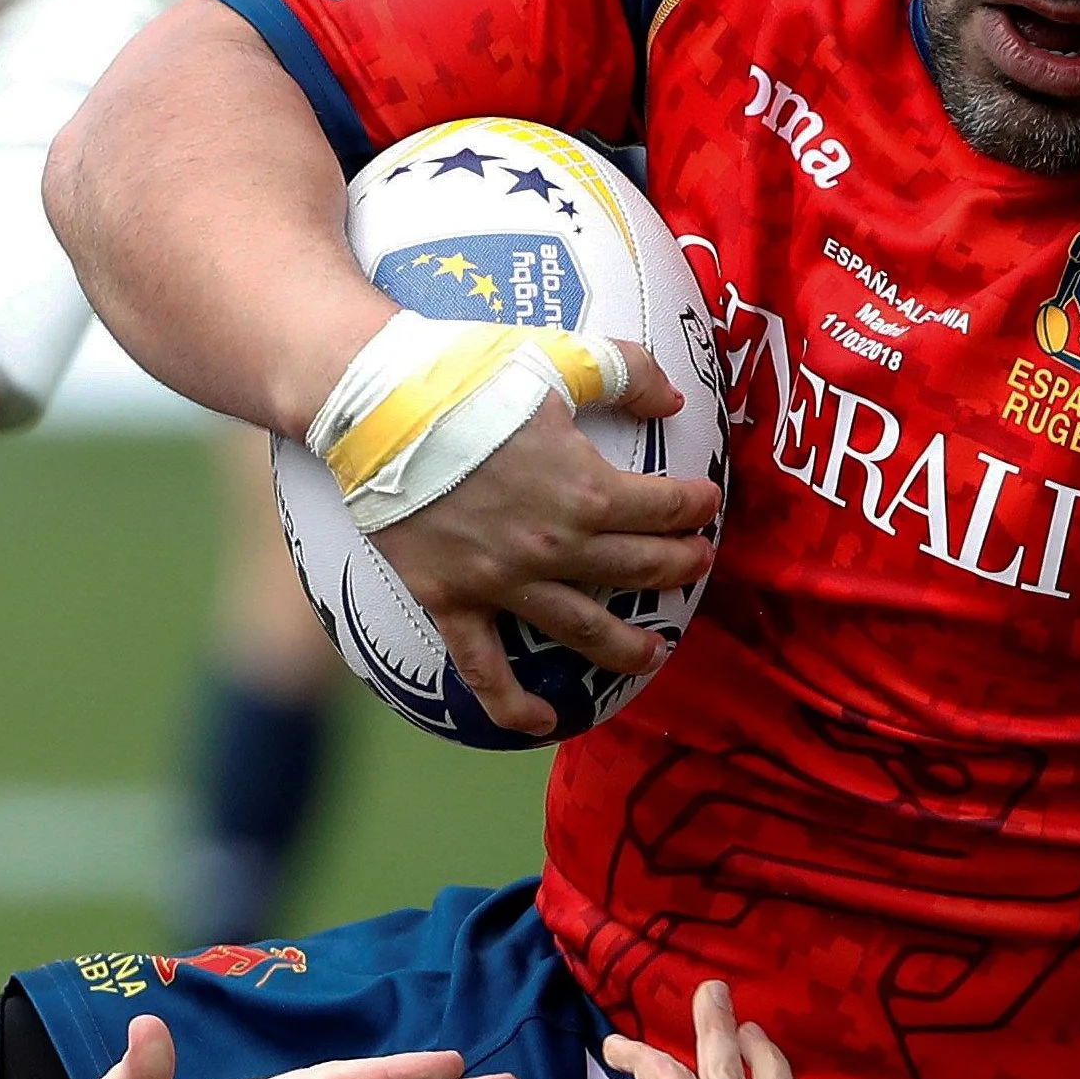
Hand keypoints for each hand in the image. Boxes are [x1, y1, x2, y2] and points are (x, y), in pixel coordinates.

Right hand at [351, 343, 715, 737]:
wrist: (377, 409)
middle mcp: (556, 546)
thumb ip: (627, 372)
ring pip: (584, 629)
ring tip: (653, 654)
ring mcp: (503, 582)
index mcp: (587, 488)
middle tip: (692, 565)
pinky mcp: (452, 601)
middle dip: (677, 566)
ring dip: (628, 646)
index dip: (693, 505)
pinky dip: (514, 703)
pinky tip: (544, 721)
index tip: (702, 503)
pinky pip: (486, 667)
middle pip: (638, 568)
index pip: (665, 506)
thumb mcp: (558, 357)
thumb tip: (673, 400)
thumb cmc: (466, 375)